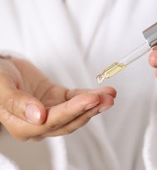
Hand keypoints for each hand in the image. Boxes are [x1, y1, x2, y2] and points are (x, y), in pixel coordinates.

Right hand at [0, 57, 115, 140]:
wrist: (2, 68)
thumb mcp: (3, 88)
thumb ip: (17, 103)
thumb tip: (38, 116)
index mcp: (23, 126)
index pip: (52, 121)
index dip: (73, 111)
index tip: (90, 99)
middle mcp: (39, 123)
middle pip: (69, 120)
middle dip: (89, 109)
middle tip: (106, 99)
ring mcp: (50, 110)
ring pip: (76, 112)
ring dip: (93, 104)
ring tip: (109, 95)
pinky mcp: (57, 99)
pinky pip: (75, 98)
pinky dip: (88, 95)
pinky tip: (101, 92)